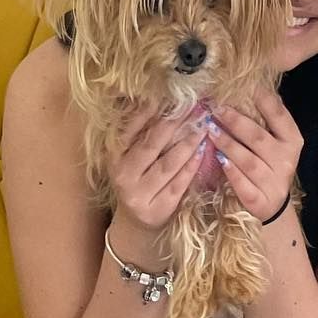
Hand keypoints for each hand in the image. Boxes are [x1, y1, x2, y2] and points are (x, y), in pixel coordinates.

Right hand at [106, 102, 205, 233]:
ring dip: (188, 142)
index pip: (131, 128)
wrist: (136, 221)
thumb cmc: (137, 177)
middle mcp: (124, 174)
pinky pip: (179, 183)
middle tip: (194, 105)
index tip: (169, 95)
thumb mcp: (130, 155)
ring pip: (168, 164)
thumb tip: (160, 99)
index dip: (149, 111)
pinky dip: (191, 166)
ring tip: (203, 124)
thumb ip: (141, 131)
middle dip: (175, 122)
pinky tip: (202, 150)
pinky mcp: (158, 208)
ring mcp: (140, 193)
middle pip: (152, 144)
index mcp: (114, 155)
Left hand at [204, 88, 301, 222]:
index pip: (278, 114)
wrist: (273, 205)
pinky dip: (231, 172)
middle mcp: (286, 160)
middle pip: (258, 137)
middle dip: (235, 121)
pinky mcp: (261, 202)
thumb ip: (264, 119)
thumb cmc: (268, 163)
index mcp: (292, 140)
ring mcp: (274, 183)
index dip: (261, 98)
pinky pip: (244, 185)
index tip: (243, 85)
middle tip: (216, 108)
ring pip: (248, 161)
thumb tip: (246, 86)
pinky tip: (219, 160)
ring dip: (227, 144)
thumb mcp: (274, 141)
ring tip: (210, 130)